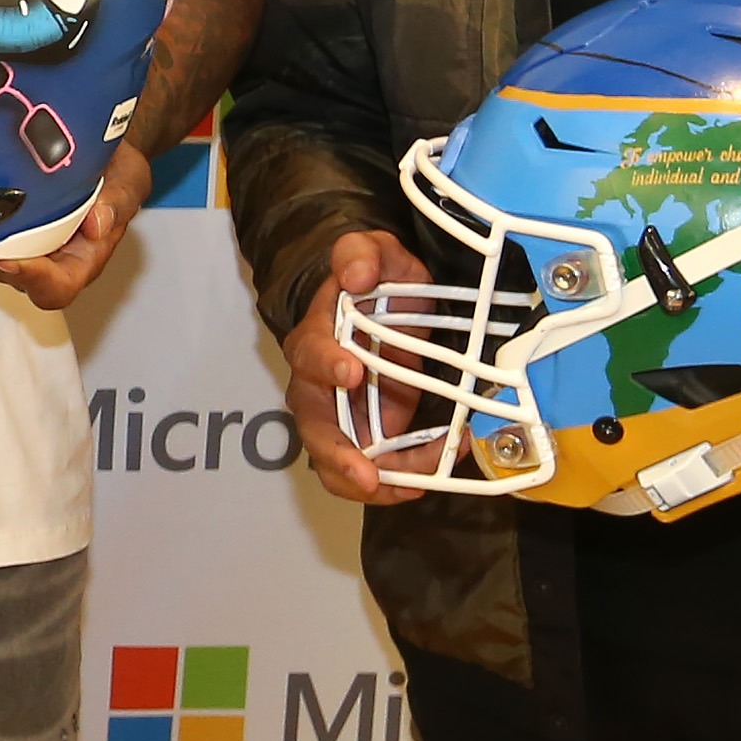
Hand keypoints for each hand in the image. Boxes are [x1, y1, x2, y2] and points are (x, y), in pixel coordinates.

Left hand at [0, 143, 149, 311]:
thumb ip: (119, 201)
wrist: (91, 148)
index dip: (31, 279)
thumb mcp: (129, 180)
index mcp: (77, 261)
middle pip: (1, 272)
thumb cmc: (113, 174)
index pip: (53, 288)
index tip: (9, 259)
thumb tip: (97, 225)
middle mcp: (37, 260)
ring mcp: (6, 244)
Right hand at [274, 227, 429, 506]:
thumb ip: (363, 252)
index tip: (352, 371)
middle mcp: (318, 384)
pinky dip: (400, 477)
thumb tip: (355, 274)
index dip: (327, 364)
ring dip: (367, 481)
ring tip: (407, 489)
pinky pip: (372, 469)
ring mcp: (340, 415)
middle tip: (365, 474)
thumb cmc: (379, 281)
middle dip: (337, 453)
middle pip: (313, 425)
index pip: (310, 352)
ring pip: (335, 461)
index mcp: (318, 336)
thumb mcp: (377, 252)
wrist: (389, 306)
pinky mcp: (367, 435)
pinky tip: (431, 476)